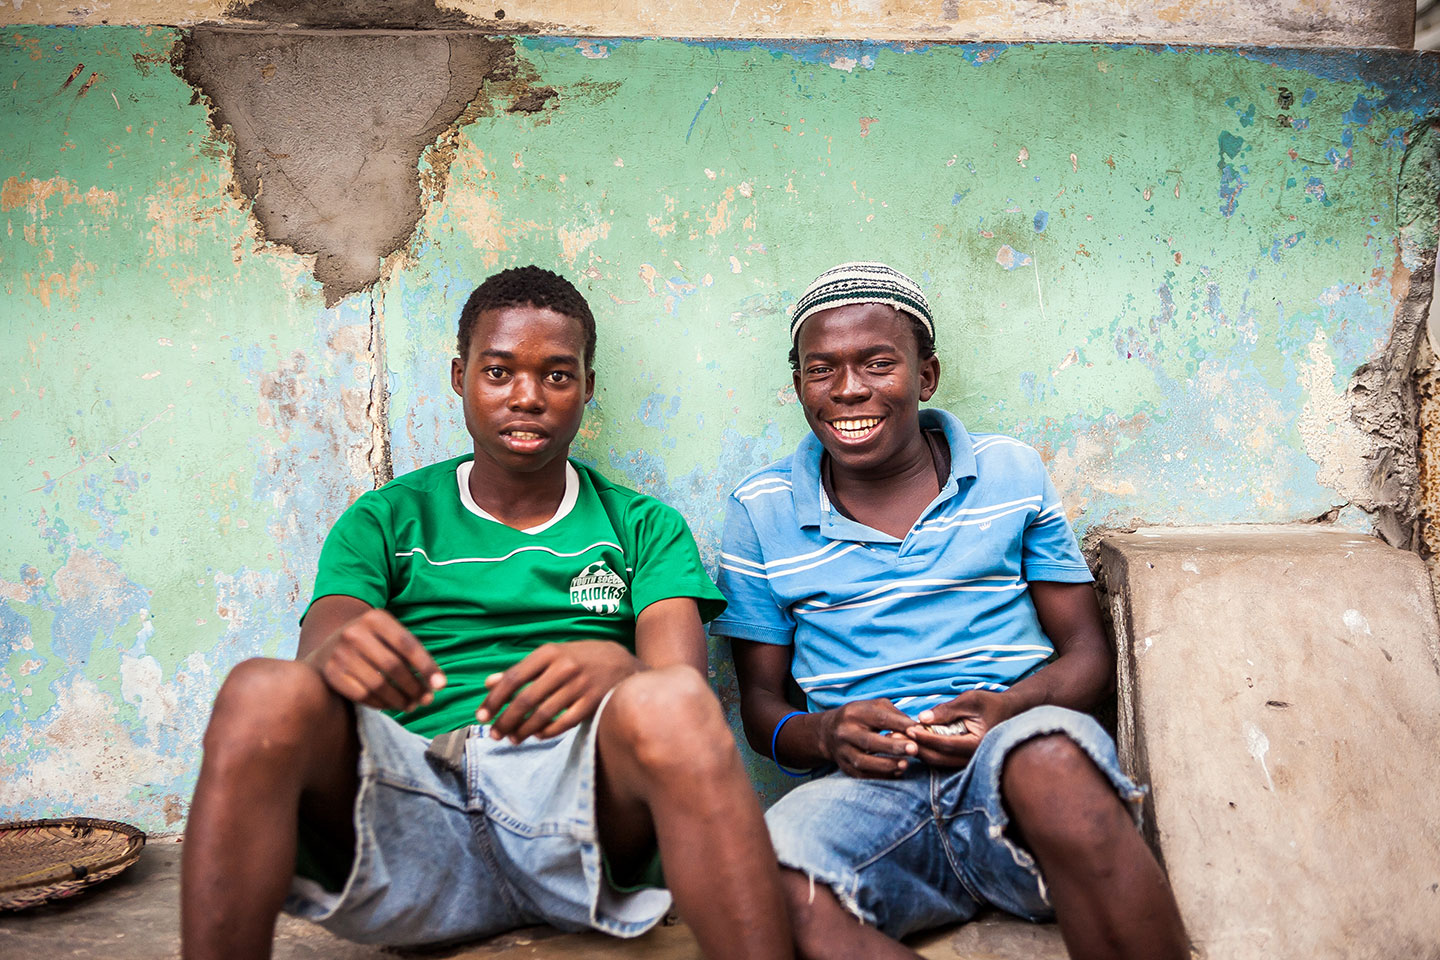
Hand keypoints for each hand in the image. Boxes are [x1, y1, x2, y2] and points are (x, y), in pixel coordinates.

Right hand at [304, 608, 445, 710]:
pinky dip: (381, 704)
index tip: (441, 685)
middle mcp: (354, 633)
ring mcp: (340, 654)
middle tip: (426, 700)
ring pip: (378, 685)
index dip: (427, 666)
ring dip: (400, 700)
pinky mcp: (331, 674)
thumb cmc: (372, 642)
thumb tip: (437, 683)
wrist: (328, 647)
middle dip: (414, 687)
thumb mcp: (388, 634)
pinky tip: (391, 705)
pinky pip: (362, 695)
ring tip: (412, 706)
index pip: (407, 644)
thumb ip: (412, 652)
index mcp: (375, 618)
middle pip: (393, 666)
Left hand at [477, 641, 640, 743]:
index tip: (481, 715)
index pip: (514, 678)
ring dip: (524, 731)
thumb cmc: (581, 659)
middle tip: (494, 734)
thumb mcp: (553, 656)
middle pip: (526, 700)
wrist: (623, 663)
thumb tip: (489, 683)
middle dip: (505, 721)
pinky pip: (563, 723)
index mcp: (550, 652)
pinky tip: (538, 735)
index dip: (494, 699)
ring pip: (543, 715)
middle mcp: (564, 667)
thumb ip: (522, 669)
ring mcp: (580, 686)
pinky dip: (547, 732)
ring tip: (513, 738)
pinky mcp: (593, 702)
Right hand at [817, 699, 918, 778]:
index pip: (880, 718)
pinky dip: (880, 776)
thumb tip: (917, 729)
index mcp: (854, 712)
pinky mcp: (844, 766)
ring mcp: (842, 751)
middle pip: (869, 741)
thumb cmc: (860, 717)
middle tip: (914, 749)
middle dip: (893, 747)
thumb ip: (895, 715)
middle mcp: (845, 732)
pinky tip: (896, 773)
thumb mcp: (874, 707)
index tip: (919, 731)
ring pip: (863, 762)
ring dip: (886, 765)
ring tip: (905, 764)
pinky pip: (862, 775)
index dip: (900, 725)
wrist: (828, 732)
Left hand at [904, 690, 1021, 767]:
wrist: (1006, 713)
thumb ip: (947, 710)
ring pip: (936, 761)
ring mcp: (965, 762)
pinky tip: (908, 739)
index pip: (945, 744)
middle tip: (894, 735)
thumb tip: (923, 717)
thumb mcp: (970, 700)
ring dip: (915, 750)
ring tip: (896, 737)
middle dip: (914, 746)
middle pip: (937, 757)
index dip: (926, 737)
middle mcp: (971, 758)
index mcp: (976, 744)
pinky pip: (939, 758)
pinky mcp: (959, 760)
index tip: (909, 728)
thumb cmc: (988, 704)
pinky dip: (923, 750)